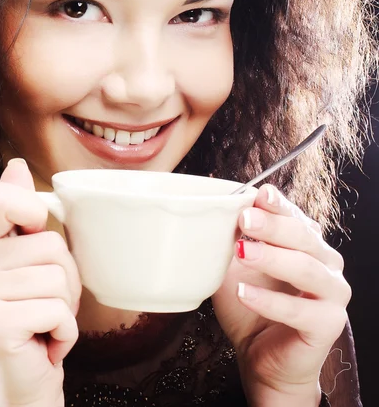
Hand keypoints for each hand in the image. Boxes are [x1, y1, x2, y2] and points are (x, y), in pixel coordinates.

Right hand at [0, 159, 81, 406]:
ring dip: (66, 307)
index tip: (34, 239)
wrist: (22, 383)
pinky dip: (65, 333)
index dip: (34, 212)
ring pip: (58, 277)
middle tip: (44, 303)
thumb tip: (16, 166)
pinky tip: (44, 343)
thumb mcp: (24, 262)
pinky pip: (58, 310)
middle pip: (50, 243)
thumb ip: (17, 213)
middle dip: (64, 277)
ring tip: (43, 322)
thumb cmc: (29, 317)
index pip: (1, 196)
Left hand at [212, 185, 350, 406]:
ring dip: (273, 257)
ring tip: (241, 251)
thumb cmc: (249, 302)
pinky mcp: (328, 325)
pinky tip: (243, 293)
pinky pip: (299, 311)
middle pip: (304, 237)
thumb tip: (217, 212)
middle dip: (273, 225)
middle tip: (245, 218)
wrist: (259, 354)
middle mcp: (325, 263)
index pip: (295, 216)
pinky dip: (269, 301)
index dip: (278, 205)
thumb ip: (233, 240)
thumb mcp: (235, 265)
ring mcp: (332, 294)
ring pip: (307, 269)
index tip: (258, 194)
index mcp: (306, 243)